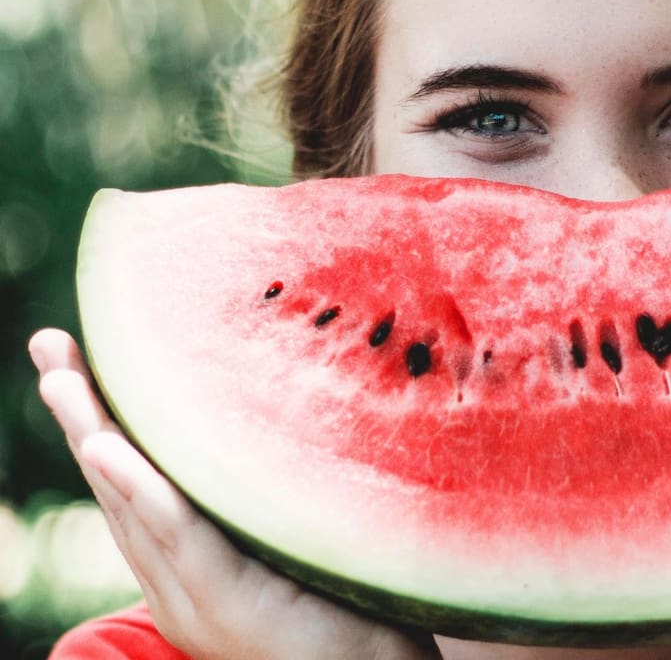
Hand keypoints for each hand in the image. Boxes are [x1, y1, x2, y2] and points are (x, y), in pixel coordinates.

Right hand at [29, 328, 439, 659]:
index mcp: (185, 562)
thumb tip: (271, 409)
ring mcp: (194, 594)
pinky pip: (180, 538)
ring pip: (134, 504)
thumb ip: (261, 492)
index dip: (99, 420)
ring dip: (94, 436)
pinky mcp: (228, 604)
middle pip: (118, 484)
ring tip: (61, 378)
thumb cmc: (344, 602)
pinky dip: (141, 491)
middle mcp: (176, 577)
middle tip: (50, 344)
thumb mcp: (287, 532)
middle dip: (80, 414)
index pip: (133, 481)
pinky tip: (106, 448)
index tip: (76, 356)